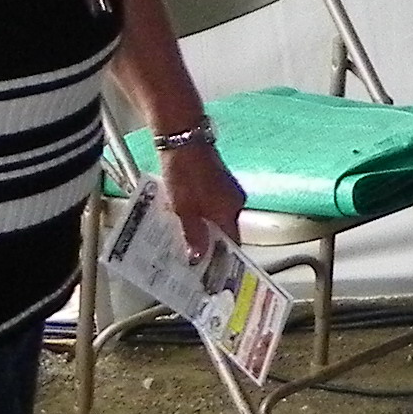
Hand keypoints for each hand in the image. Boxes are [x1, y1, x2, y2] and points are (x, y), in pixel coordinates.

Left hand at [158, 134, 246, 257]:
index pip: (232, 244)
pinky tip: (179, 217)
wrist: (182, 138)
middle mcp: (233, 201)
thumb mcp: (184, 208)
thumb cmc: (185, 171)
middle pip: (223, 232)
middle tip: (190, 261)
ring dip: (200, 229)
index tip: (210, 275)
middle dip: (207, 247)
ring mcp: (224, 190)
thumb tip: (199, 258)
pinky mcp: (214, 181)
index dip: (222, 261)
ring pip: (214, 218)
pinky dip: (197, 214)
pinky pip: (208, 205)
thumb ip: (193, 234)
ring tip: (180, 241)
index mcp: (230, 210)